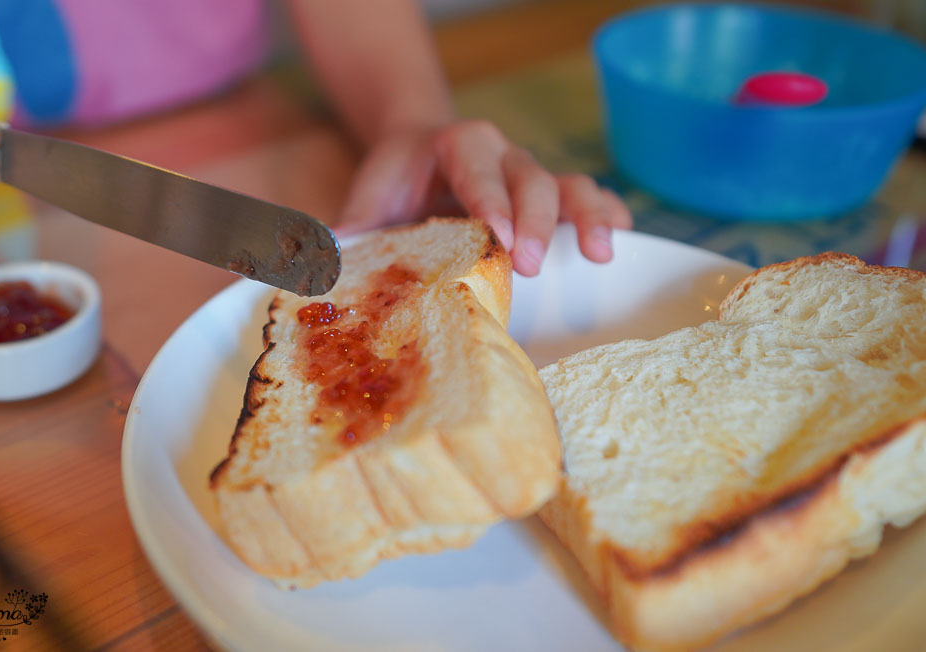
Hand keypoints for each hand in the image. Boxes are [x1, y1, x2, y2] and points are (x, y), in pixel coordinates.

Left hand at [335, 120, 632, 275]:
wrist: (418, 155)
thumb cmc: (395, 182)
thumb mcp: (369, 195)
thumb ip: (351, 222)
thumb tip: (324, 257)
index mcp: (458, 147)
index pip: (479, 169)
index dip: (492, 200)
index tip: (499, 236)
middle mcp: (502, 155)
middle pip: (532, 178)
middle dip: (536, 221)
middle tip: (531, 263)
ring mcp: (530, 175)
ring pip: (570, 185)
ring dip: (587, 217)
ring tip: (598, 254)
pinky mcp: (549, 197)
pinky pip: (588, 197)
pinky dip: (607, 215)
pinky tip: (620, 242)